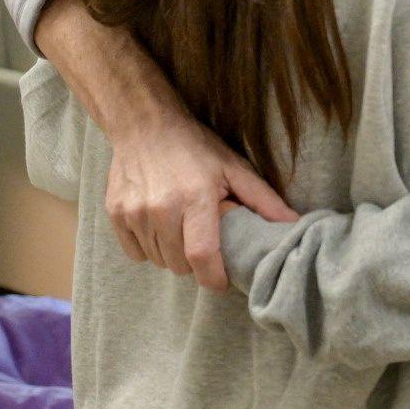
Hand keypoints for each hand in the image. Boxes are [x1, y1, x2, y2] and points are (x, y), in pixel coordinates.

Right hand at [107, 108, 298, 290]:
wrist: (145, 126)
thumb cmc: (196, 147)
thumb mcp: (234, 167)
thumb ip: (263, 200)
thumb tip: (294, 225)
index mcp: (195, 198)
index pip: (202, 256)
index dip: (214, 277)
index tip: (223, 281)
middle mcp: (161, 209)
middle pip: (180, 265)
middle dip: (196, 262)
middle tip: (204, 240)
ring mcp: (134, 213)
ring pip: (159, 261)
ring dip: (173, 255)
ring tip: (182, 228)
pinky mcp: (115, 215)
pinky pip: (136, 253)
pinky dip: (149, 248)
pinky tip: (160, 226)